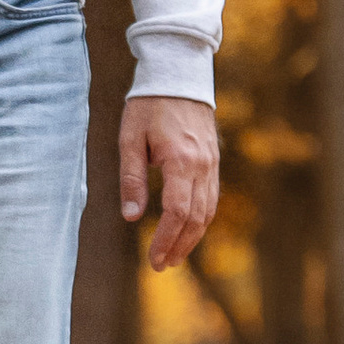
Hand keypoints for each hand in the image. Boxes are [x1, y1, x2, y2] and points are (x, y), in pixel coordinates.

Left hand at [119, 94, 218, 271]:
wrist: (179, 76)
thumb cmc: (148, 106)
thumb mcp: (130, 139)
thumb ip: (132, 179)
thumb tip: (130, 216)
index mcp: (180, 161)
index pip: (177, 212)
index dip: (166, 239)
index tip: (153, 259)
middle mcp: (202, 166)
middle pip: (196, 218)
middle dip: (179, 246)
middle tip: (162, 266)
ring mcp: (212, 164)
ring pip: (208, 211)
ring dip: (192, 237)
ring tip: (174, 256)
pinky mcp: (213, 161)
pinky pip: (211, 197)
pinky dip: (200, 219)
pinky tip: (187, 230)